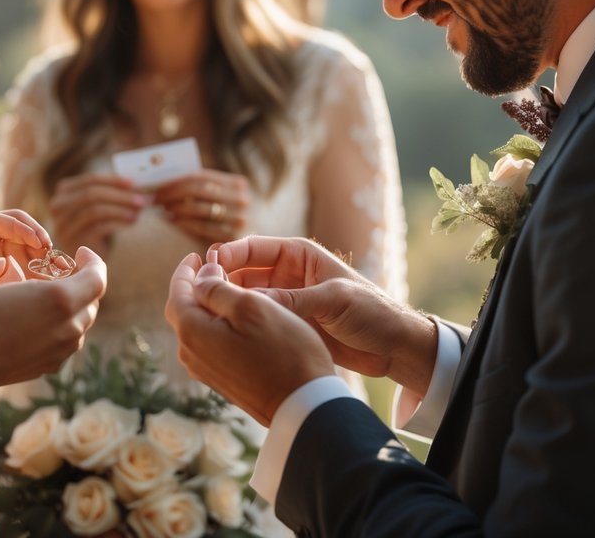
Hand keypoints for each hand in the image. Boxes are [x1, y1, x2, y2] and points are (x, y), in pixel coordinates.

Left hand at [0, 210, 51, 342]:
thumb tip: (2, 265)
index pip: (2, 221)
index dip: (24, 228)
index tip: (41, 242)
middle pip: (19, 236)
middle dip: (39, 245)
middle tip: (55, 261)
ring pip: (23, 258)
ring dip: (39, 265)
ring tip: (56, 277)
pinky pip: (19, 280)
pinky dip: (32, 283)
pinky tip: (43, 291)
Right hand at [0, 246, 107, 391]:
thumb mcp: (16, 283)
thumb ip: (50, 281)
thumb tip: (67, 282)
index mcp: (63, 299)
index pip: (98, 277)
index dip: (93, 261)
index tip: (81, 252)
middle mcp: (71, 327)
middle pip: (91, 300)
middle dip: (81, 284)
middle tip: (63, 273)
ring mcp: (64, 350)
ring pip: (80, 322)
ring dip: (72, 307)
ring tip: (48, 298)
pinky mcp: (53, 364)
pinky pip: (67, 340)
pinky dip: (61, 326)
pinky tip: (38, 322)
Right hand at [48, 172, 149, 254]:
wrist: (82, 260)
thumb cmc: (92, 228)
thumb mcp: (97, 206)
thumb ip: (110, 193)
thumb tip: (139, 185)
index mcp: (63, 192)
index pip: (89, 180)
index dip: (113, 180)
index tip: (133, 183)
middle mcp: (58, 207)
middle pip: (91, 194)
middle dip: (119, 195)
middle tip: (141, 199)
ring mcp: (65, 225)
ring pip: (95, 210)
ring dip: (121, 208)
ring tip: (139, 210)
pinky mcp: (75, 241)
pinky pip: (99, 227)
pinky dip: (119, 222)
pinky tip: (132, 221)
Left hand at [154, 169, 248, 242]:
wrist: (261, 245)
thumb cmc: (231, 216)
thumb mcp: (224, 198)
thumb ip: (202, 188)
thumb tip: (165, 181)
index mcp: (237, 183)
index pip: (199, 176)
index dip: (175, 180)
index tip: (157, 184)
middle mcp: (240, 199)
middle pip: (197, 190)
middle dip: (171, 193)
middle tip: (155, 197)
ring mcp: (239, 219)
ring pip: (197, 209)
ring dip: (175, 208)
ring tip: (163, 209)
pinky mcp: (233, 238)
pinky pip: (201, 228)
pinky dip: (183, 223)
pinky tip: (172, 221)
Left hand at [164, 253, 332, 425]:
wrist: (304, 405)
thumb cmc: (284, 351)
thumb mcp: (252, 307)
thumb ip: (218, 288)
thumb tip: (200, 276)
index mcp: (192, 332)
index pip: (177, 293)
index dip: (186, 271)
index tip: (197, 255)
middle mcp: (190, 354)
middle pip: (183, 311)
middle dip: (194, 287)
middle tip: (211, 269)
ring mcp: (205, 371)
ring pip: (197, 329)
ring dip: (207, 307)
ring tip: (227, 290)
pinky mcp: (221, 381)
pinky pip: (210, 345)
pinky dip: (217, 326)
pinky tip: (236, 321)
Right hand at [213, 236, 435, 393]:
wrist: (392, 346)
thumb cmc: (371, 311)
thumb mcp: (333, 300)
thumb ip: (294, 300)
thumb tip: (252, 303)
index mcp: (300, 255)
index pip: (255, 248)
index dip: (229, 254)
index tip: (208, 264)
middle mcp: (288, 275)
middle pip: (244, 272)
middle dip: (222, 280)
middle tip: (202, 293)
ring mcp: (286, 300)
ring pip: (247, 298)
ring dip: (230, 303)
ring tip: (209, 313)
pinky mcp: (288, 323)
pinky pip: (259, 319)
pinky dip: (243, 323)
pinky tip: (227, 331)